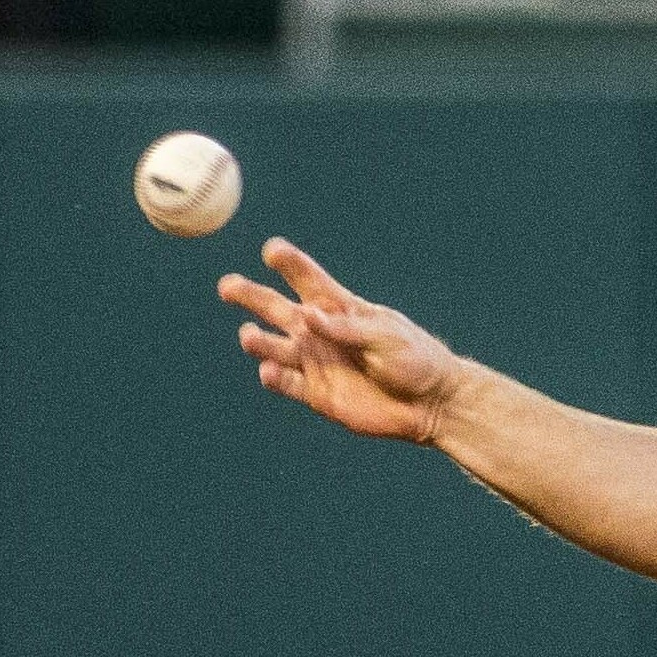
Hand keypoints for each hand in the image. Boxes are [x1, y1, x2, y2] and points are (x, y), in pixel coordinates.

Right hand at [219, 240, 465, 443]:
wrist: (430, 405)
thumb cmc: (413, 360)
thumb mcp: (384, 336)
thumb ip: (346, 328)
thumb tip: (307, 316)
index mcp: (336, 307)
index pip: (305, 277)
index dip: (288, 262)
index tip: (272, 252)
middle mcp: (318, 331)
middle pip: (274, 307)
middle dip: (249, 294)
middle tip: (226, 287)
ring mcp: (314, 362)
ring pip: (274, 347)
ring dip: (258, 341)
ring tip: (249, 336)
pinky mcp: (317, 394)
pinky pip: (287, 384)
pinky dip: (274, 378)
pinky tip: (268, 372)